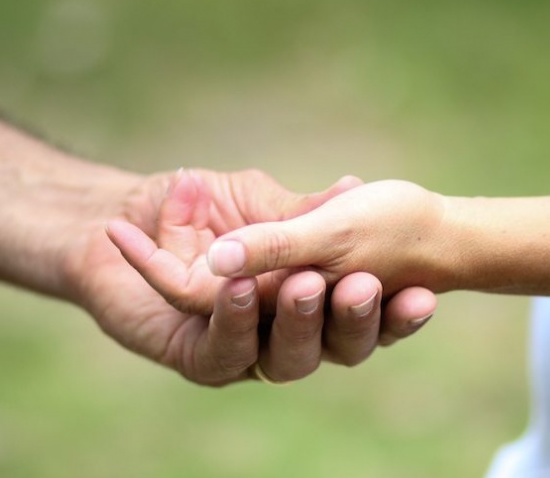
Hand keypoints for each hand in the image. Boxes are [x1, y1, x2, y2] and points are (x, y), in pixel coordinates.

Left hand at [68, 171, 436, 384]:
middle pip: (335, 346)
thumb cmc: (198, 204)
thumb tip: (354, 190)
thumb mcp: (261, 201)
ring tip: (303, 282)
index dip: (399, 315)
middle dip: (352, 318)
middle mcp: (285, 331)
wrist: (123, 215)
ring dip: (298, 322)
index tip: (426, 296)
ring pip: (286, 359)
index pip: (369, 317)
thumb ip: (303, 212)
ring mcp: (245, 349)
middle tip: (363, 283)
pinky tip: (240, 289)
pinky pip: (222, 352)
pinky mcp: (199, 358)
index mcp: (312, 298)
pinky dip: (233, 321)